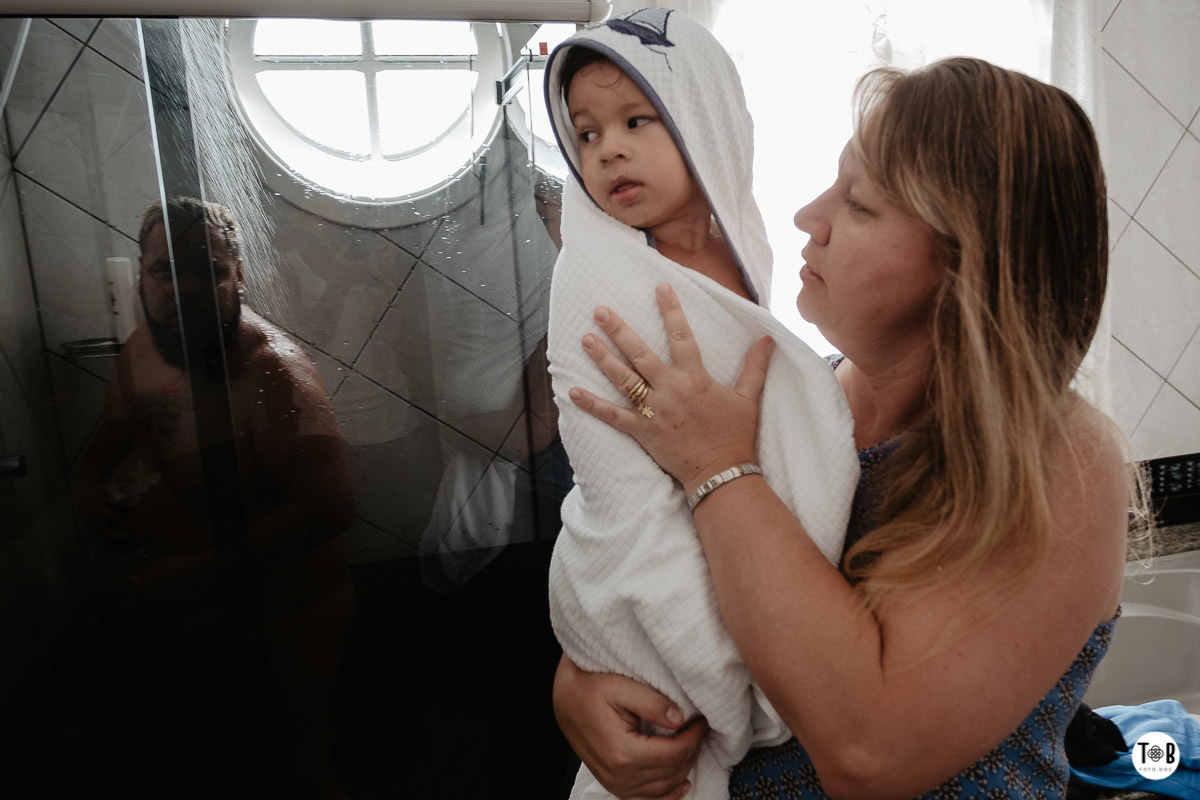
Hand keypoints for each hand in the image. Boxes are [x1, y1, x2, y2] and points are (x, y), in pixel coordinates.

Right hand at [553, 655, 707, 799]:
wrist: (563, 699)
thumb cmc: (590, 688)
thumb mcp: (622, 686)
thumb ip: (653, 703)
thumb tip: (680, 719)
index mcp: (623, 752)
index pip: (674, 753)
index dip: (693, 738)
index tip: (701, 721)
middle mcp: (619, 775)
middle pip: (671, 771)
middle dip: (691, 750)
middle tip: (699, 729)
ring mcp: (615, 783)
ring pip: (662, 788)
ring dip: (682, 769)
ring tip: (692, 746)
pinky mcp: (613, 785)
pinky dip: (666, 795)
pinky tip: (681, 784)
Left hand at [569, 283, 774, 494]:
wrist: (722, 473)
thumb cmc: (735, 435)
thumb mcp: (748, 398)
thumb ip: (754, 367)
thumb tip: (768, 339)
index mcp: (695, 378)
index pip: (682, 336)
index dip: (671, 310)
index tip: (660, 287)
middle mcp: (671, 390)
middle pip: (641, 353)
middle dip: (619, 330)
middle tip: (600, 310)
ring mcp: (654, 411)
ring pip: (624, 379)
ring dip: (603, 359)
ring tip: (585, 339)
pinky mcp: (643, 431)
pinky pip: (613, 416)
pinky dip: (592, 404)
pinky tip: (573, 391)